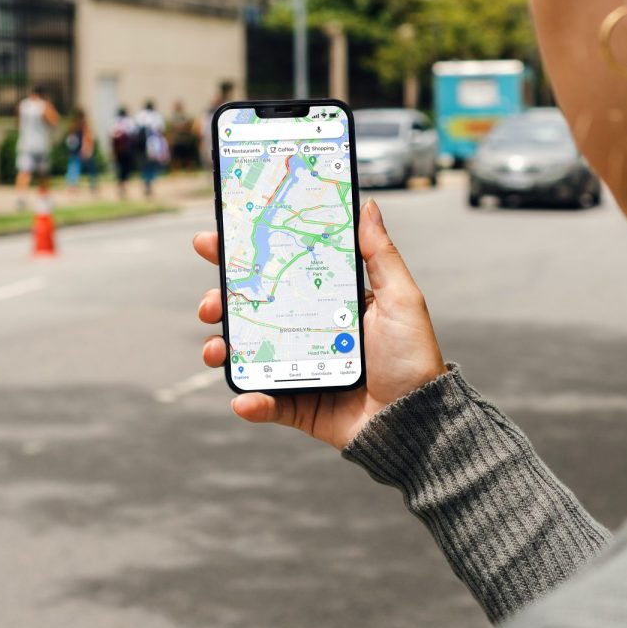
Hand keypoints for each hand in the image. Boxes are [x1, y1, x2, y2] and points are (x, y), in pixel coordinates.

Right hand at [193, 199, 447, 450]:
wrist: (417, 420)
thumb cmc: (413, 357)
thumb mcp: (401, 298)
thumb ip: (380, 254)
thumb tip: (366, 206)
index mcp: (329, 303)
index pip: (279, 272)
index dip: (245, 257)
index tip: (214, 242)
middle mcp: (309, 333)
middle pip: (252, 311)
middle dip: (220, 303)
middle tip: (209, 302)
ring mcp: (299, 369)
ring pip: (247, 354)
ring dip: (222, 348)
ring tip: (216, 348)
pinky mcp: (299, 406)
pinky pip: (265, 402)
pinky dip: (250, 401)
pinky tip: (244, 399)